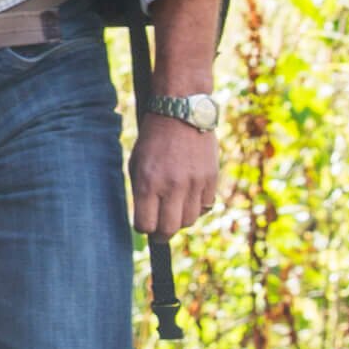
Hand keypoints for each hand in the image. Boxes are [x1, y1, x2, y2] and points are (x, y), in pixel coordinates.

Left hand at [129, 115, 219, 237]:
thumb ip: (141, 192)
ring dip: (180, 221)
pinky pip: (206, 206)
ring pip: (189, 220)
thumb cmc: (153, 140)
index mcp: (148, 183)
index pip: (145, 224)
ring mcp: (194, 184)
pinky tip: (189, 197)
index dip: (143, 228)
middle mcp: (172, 187)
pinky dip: (197, 207)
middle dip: (161, 234)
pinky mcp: (211, 179)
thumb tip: (146, 219)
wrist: (181, 114)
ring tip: (173, 211)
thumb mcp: (137, 164)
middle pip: (169, 229)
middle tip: (159, 232)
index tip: (143, 225)